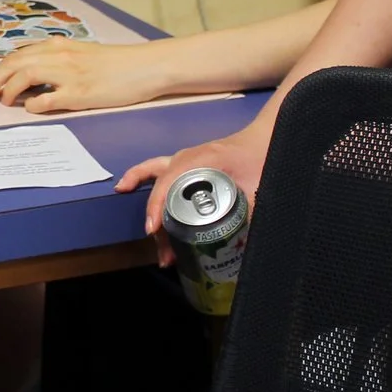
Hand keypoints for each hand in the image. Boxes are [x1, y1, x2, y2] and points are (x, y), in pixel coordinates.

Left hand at [0, 39, 166, 114]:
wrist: (145, 67)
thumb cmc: (115, 64)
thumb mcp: (81, 56)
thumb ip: (56, 63)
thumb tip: (31, 80)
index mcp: (58, 46)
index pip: (17, 56)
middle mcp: (59, 56)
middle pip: (13, 63)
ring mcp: (69, 74)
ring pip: (24, 75)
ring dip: (7, 90)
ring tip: (1, 103)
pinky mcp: (81, 92)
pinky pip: (48, 98)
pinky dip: (34, 104)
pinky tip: (32, 109)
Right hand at [115, 126, 267, 243]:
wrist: (266, 138)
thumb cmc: (260, 157)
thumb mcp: (257, 187)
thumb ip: (249, 213)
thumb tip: (240, 243)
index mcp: (201, 161)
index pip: (169, 183)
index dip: (158, 206)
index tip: (154, 230)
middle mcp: (186, 159)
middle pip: (161, 189)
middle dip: (158, 221)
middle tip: (165, 252)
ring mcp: (184, 160)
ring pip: (155, 180)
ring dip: (150, 207)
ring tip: (152, 238)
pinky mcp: (186, 165)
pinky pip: (156, 170)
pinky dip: (139, 178)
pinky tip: (125, 188)